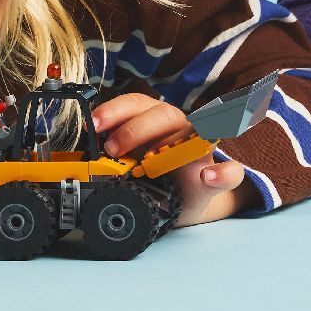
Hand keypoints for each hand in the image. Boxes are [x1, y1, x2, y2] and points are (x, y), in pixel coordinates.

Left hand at [90, 92, 256, 226]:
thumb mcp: (123, 171)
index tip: (93, 124)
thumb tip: (78, 157)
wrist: (181, 205)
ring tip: (153, 161)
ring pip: (198, 130)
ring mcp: (199, 153)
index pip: (136, 104)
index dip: (115, 110)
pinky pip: (232, 172)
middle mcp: (178, 131)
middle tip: (111, 148)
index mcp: (153, 124)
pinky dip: (224, 174)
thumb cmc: (150, 182)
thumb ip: (104, 161)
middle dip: (136, 127)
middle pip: (162, 113)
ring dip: (179, 142)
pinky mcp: (216, 178)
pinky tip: (210, 177)